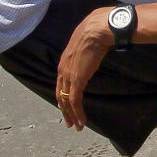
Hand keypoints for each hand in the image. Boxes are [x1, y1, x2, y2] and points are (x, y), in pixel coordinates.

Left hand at [55, 8, 113, 131]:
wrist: (96, 30)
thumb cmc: (94, 32)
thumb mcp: (86, 44)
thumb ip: (85, 52)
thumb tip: (94, 51)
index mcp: (64, 61)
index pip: (60, 84)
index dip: (62, 97)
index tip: (66, 107)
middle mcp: (62, 70)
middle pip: (60, 95)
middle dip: (65, 110)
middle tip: (69, 122)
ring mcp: (68, 75)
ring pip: (66, 101)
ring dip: (72, 115)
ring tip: (77, 126)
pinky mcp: (77, 80)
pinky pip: (75, 101)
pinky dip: (78, 113)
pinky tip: (82, 121)